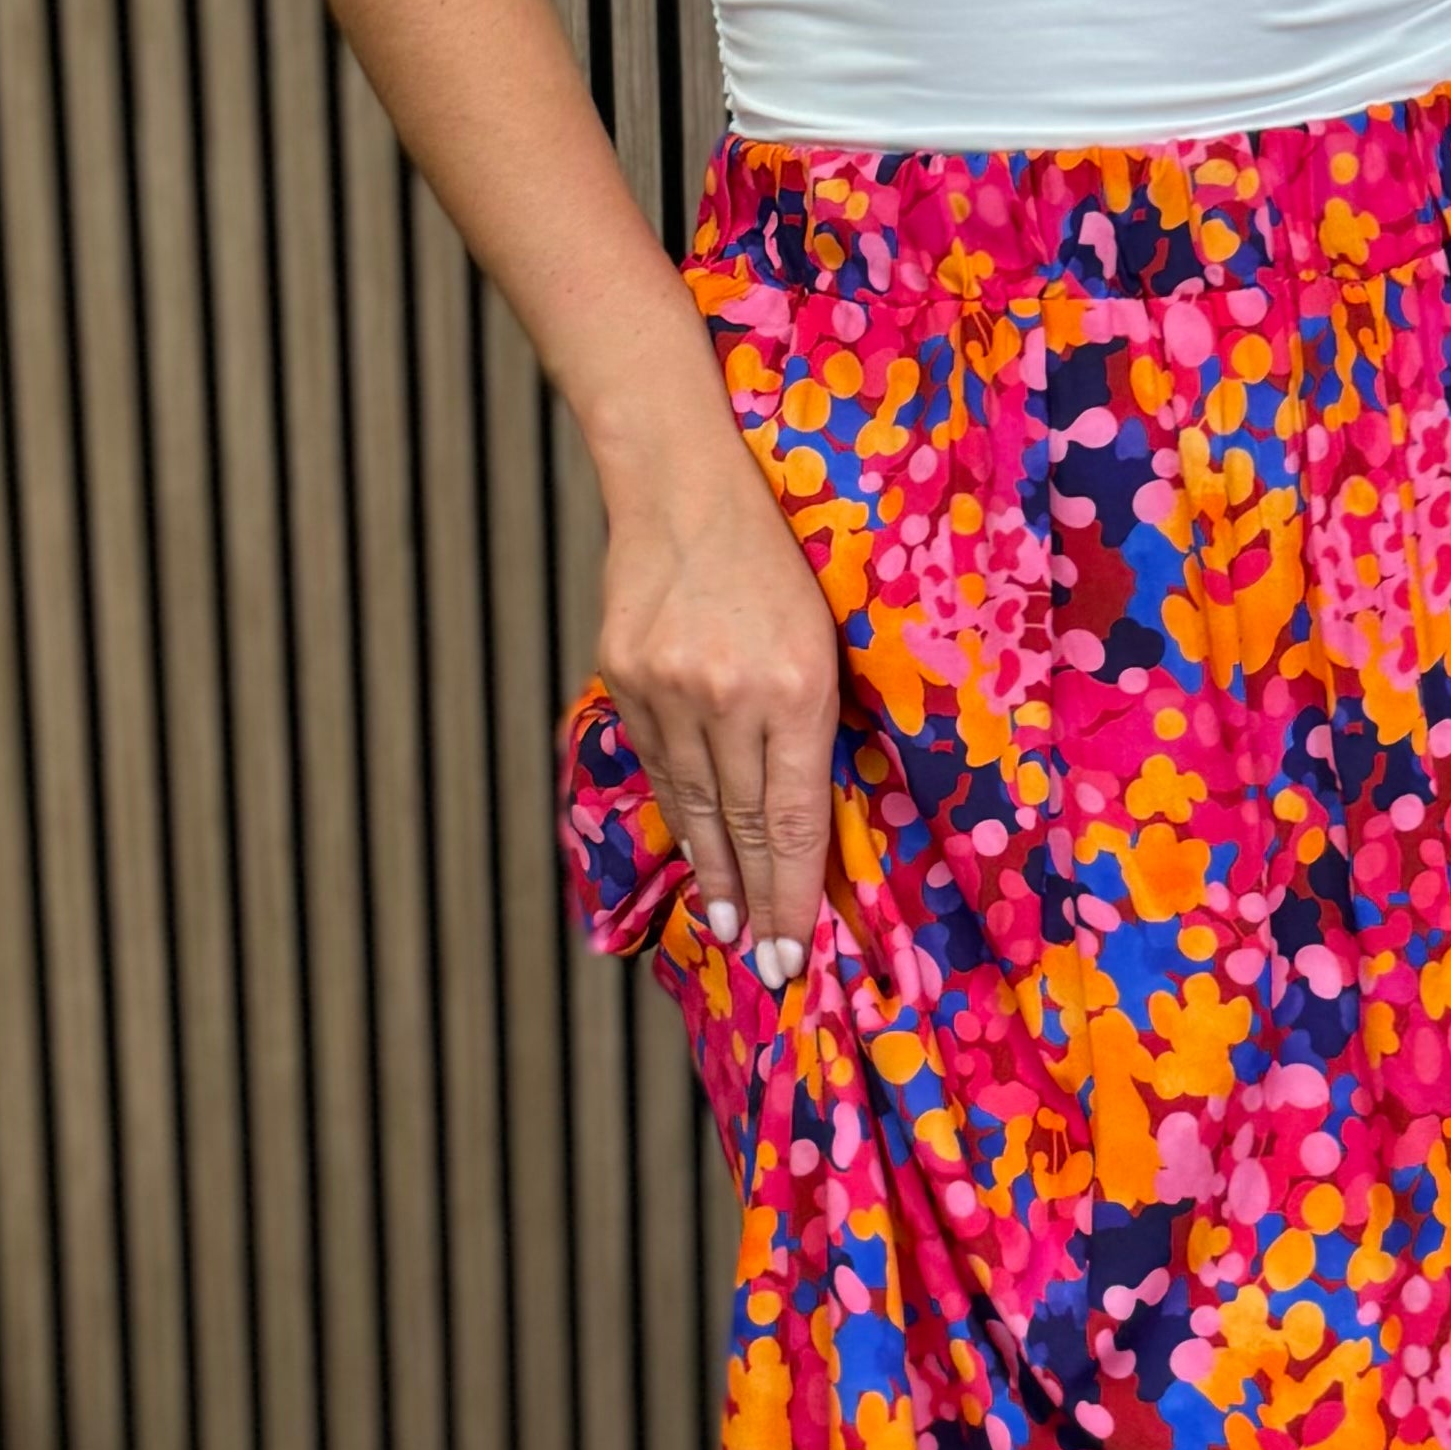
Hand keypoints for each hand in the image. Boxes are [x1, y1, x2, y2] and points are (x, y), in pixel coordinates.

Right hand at [597, 422, 837, 993]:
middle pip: (744, 828)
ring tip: (726, 926)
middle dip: (757, 904)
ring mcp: (668, 690)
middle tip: (766, 963)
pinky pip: (659, 766)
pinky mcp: (623, 678)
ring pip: (695, 807)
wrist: (684, 486)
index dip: (795, 896)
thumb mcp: (827, 637)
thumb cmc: (781, 557)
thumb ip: (818, 723)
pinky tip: (693, 851)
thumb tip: (811, 817)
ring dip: (713, 875)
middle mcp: (729, 697)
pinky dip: (680, 815)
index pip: (794, 821)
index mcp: (797, 688)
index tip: (796, 953)